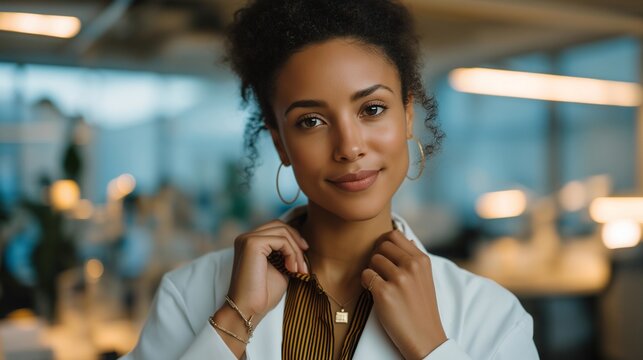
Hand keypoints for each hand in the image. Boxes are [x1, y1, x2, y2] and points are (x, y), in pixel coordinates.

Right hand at [226, 220, 308, 318]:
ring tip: (299, 270)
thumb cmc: (263, 294)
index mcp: (250, 242)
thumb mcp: (280, 268)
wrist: (249, 310)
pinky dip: (292, 253)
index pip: (276, 228)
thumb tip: (301, 243)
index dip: (293, 239)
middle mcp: (246, 237)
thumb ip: (285, 253)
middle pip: (280, 225)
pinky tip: (292, 269)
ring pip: (282, 231)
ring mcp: (247, 238)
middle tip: (304, 265)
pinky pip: (281, 240)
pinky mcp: (252, 244)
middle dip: (297, 242)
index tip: (304, 256)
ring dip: (296, 251)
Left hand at [361, 230, 446, 359]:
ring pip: (372, 259)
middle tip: (380, 272)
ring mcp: (399, 279)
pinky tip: (374, 292)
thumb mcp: (425, 277)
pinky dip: (366, 283)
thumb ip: (414, 258)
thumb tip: (405, 237)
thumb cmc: (421, 307)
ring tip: (379, 283)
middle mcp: (412, 266)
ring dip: (371, 270)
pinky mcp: (385, 293)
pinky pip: (365, 275)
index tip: (383, 256)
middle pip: (381, 245)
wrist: (425, 337)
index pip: (394, 234)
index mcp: (422, 260)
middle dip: (376, 256)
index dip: (383, 243)